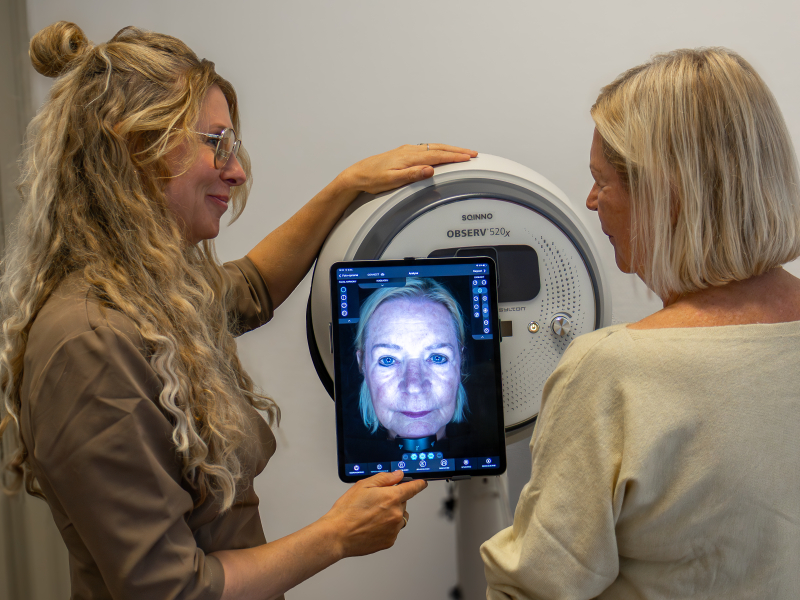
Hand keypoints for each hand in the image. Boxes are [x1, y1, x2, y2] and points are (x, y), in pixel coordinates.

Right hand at [321, 470, 427, 558]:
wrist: (337, 535)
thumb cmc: (347, 511)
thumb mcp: (363, 485)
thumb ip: (384, 478)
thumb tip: (398, 475)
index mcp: (391, 497)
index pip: (413, 488)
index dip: (418, 484)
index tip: (422, 483)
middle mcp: (396, 514)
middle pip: (403, 502)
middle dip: (393, 500)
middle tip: (375, 502)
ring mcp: (394, 529)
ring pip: (399, 517)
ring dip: (391, 514)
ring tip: (372, 516)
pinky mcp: (389, 541)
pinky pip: (393, 530)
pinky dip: (386, 527)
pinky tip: (372, 526)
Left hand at [337, 144, 477, 195]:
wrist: (357, 175)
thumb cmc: (372, 180)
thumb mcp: (392, 181)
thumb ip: (412, 175)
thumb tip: (430, 170)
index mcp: (409, 157)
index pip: (437, 156)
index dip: (455, 157)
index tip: (469, 158)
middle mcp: (409, 151)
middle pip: (439, 148)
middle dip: (457, 150)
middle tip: (473, 153)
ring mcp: (407, 151)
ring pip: (434, 147)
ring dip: (450, 149)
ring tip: (463, 153)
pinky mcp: (404, 153)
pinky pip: (427, 149)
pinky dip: (439, 150)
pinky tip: (441, 153)